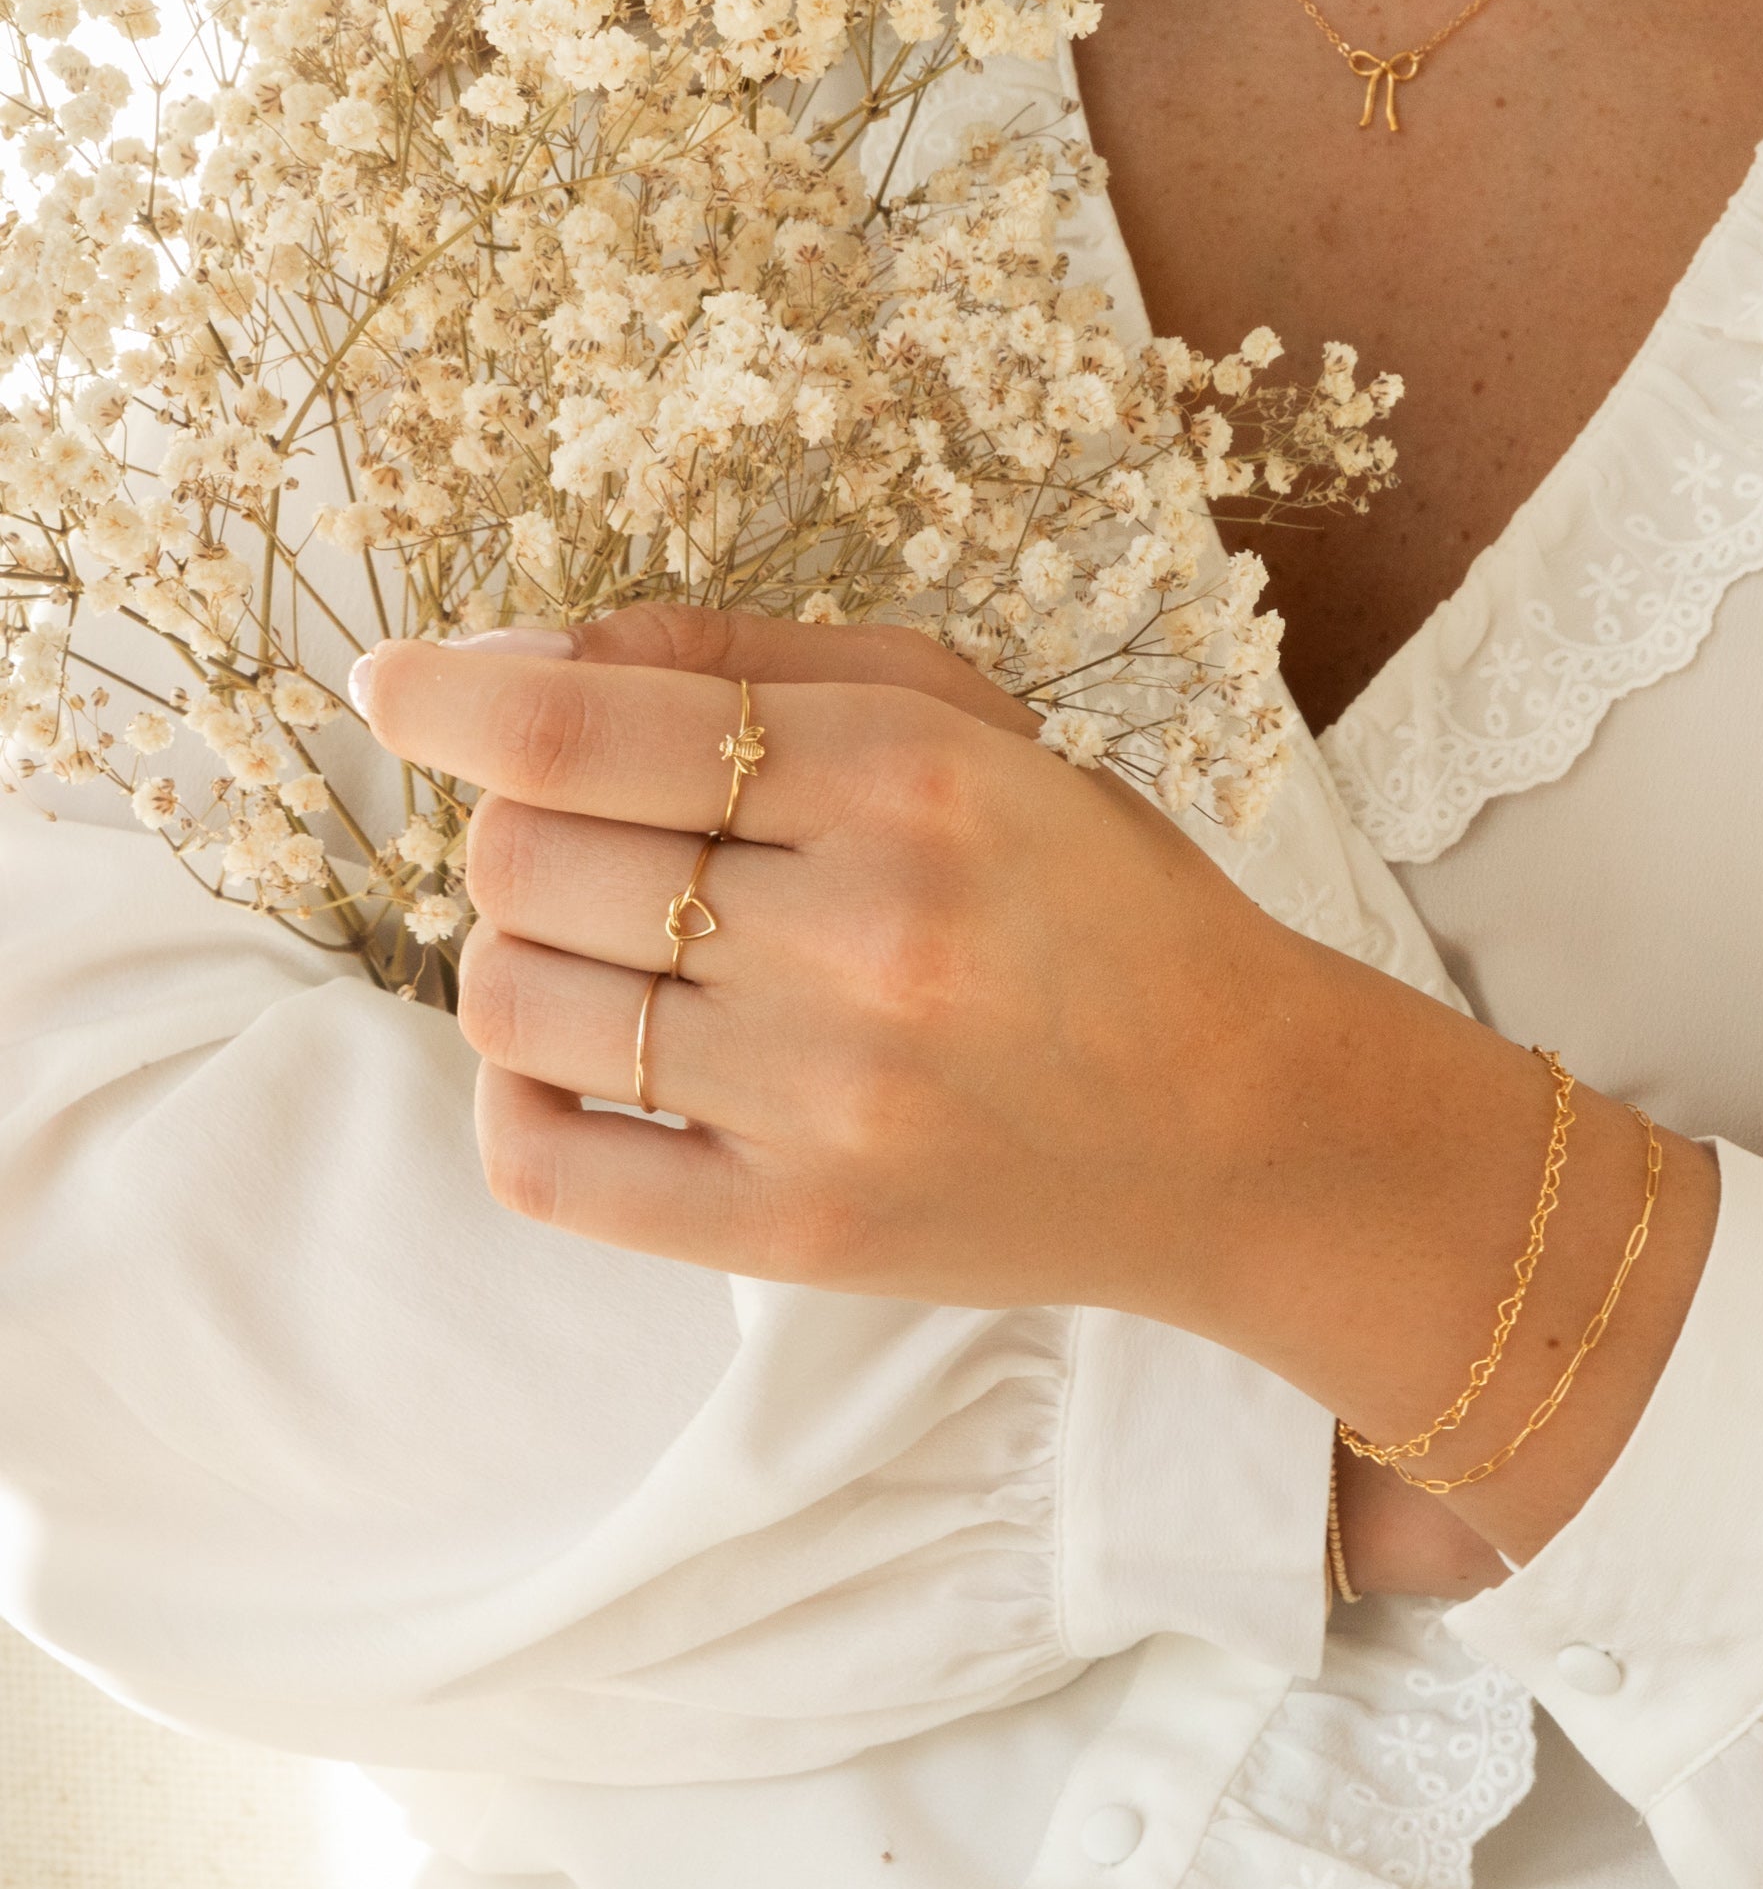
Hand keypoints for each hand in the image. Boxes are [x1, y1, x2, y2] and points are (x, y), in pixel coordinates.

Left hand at [355, 605, 1722, 1566]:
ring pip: (513, 999)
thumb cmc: (1103, 902)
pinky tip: (584, 1053)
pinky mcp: (796, 1231)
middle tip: (600, 838)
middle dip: (522, 827)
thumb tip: (520, 657)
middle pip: (525, 859)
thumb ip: (752, 664)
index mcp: (906, 782)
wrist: (1239, 1124)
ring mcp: (821, 1103)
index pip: (588, 728)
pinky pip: (543, 1165)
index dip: (451, 696)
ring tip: (620, 947)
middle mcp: (857, 940)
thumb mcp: (972, 726)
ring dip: (524, 952)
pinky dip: (516, 1092)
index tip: (396, 686)